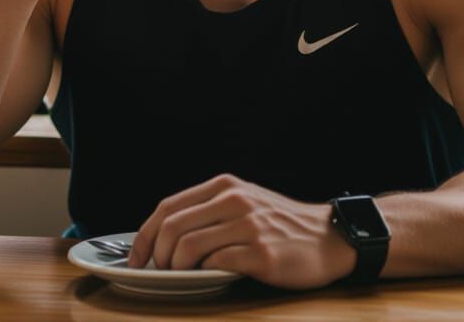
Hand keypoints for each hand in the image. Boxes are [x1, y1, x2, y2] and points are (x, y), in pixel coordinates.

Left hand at [128, 174, 356, 288]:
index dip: (144, 235)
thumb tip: (164, 235)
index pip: (168, 207)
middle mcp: (233, 200)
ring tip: (185, 278)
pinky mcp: (260, 253)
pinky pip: (216, 265)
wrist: (327, 237)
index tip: (136, 258)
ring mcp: (247, 225)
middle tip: (161, 273)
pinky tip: (212, 278)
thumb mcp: (243, 202)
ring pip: (188, 247)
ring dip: (177, 269)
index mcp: (224, 186)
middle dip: (157, 256)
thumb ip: (209, 210)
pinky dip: (205, 275)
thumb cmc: (280, 225)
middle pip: (172, 227)